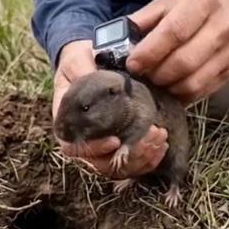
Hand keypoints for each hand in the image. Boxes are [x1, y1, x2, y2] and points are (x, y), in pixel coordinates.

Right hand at [53, 40, 168, 177]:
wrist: (91, 62)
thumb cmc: (80, 63)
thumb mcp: (77, 61)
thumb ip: (81, 71)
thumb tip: (89, 77)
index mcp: (67, 125)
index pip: (73, 149)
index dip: (94, 149)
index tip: (115, 140)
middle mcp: (83, 140)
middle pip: (101, 164)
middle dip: (129, 155)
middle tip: (151, 135)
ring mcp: (102, 145)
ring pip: (119, 167)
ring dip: (143, 156)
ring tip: (160, 135)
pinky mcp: (119, 146)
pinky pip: (133, 164)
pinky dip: (149, 159)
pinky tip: (162, 143)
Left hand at [126, 0, 228, 103]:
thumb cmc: (196, 2)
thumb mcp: (169, 1)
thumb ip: (143, 20)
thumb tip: (115, 42)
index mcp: (201, 4)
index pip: (174, 32)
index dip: (150, 52)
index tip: (132, 64)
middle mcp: (221, 28)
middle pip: (184, 62)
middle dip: (156, 74)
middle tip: (142, 76)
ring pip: (193, 82)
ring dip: (167, 87)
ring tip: (155, 82)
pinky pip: (201, 92)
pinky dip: (180, 95)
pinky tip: (169, 87)